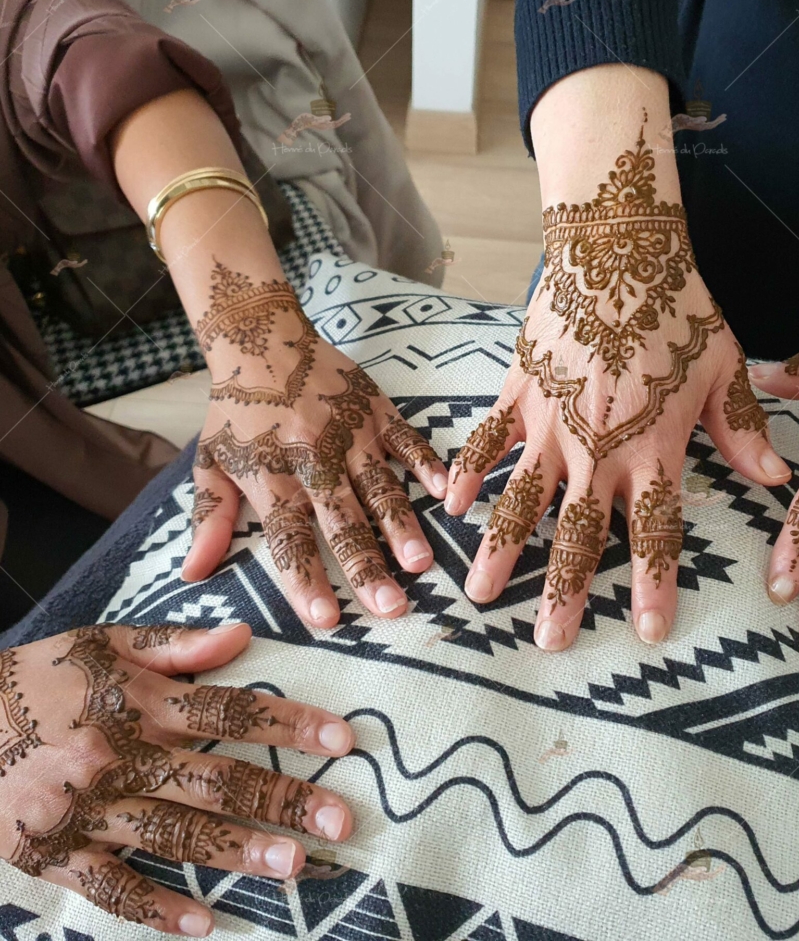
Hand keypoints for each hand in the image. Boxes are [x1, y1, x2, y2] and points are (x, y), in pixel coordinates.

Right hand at [0, 623, 355, 935]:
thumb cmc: (35, 679)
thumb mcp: (102, 643)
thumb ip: (175, 643)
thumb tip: (243, 635)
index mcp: (138, 702)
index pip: (230, 711)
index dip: (289, 724)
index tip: (343, 739)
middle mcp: (120, 756)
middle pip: (214, 780)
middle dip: (282, 799)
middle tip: (340, 818)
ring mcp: (86, 811)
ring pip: (173, 835)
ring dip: (236, 852)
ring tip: (293, 865)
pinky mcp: (52, 855)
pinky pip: (109, 888)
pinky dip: (154, 907)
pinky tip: (201, 923)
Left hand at [182, 259, 447, 626]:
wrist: (262, 339)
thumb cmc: (236, 410)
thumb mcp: (210, 462)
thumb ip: (209, 519)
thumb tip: (191, 575)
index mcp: (271, 475)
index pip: (289, 536)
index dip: (306, 578)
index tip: (326, 619)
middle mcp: (312, 458)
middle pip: (341, 520)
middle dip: (366, 566)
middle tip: (390, 607)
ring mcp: (349, 432)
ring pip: (379, 486)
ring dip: (400, 526)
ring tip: (420, 563)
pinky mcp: (376, 410)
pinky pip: (406, 439)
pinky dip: (426, 464)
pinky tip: (446, 493)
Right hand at [445, 95, 789, 650]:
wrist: (620, 250)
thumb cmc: (678, 309)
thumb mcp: (724, 368)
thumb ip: (740, 431)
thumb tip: (774, 482)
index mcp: (652, 447)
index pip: (655, 531)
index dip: (654, 585)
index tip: (648, 633)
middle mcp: (598, 447)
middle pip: (580, 532)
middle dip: (565, 590)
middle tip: (549, 641)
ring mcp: (551, 422)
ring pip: (523, 498)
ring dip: (502, 549)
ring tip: (480, 593)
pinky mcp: (518, 392)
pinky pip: (487, 439)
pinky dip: (469, 472)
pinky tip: (451, 508)